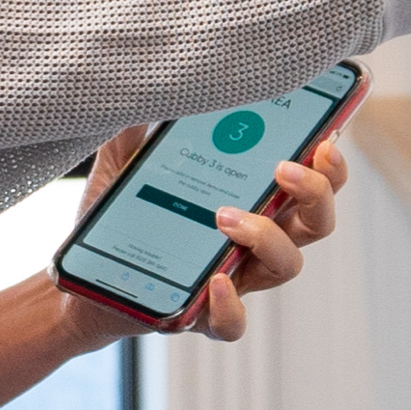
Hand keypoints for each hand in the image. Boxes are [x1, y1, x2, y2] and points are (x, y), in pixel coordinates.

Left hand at [58, 126, 348, 346]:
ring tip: (227, 216)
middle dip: (317, 192)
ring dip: (268, 237)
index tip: (326, 136)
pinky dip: (232, 306)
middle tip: (286, 168)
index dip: (329, 162)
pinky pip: (235, 323)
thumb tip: (147, 86)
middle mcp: (254, 236)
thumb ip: (138, 124)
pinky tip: (215, 282)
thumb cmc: (119, 210)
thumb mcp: (124, 158)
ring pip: (287, 265)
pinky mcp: (204, 314)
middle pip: (316, 221)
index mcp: (249, 193)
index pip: (308, 177)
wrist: (81, 271)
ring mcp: (235, 276)